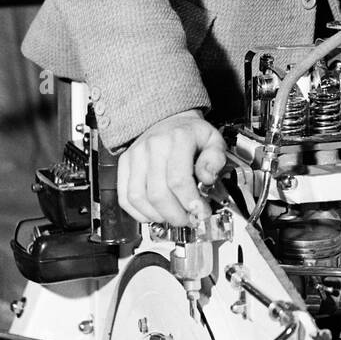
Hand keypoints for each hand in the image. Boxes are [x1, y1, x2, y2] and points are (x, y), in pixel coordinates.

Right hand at [117, 109, 225, 226]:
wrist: (169, 119)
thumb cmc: (191, 133)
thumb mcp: (213, 139)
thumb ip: (216, 158)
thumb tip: (207, 178)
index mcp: (178, 138)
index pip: (179, 179)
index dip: (189, 202)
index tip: (200, 212)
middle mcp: (153, 146)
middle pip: (158, 193)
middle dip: (175, 214)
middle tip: (188, 219)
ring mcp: (135, 156)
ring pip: (138, 197)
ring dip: (157, 216)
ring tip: (172, 218)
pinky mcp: (124, 165)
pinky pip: (124, 196)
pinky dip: (138, 213)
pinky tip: (154, 214)